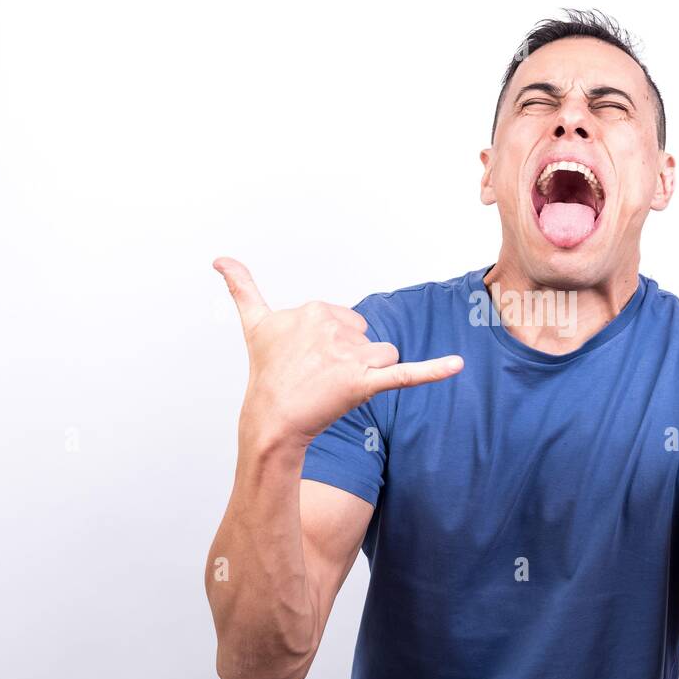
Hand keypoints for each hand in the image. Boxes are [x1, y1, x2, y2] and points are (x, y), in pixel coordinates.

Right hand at [215, 257, 463, 445]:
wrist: (271, 419)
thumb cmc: (268, 373)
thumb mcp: (254, 323)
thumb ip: (242, 287)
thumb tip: (220, 259)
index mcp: (315, 310)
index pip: (348, 323)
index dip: (334, 346)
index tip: (309, 361)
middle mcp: (333, 327)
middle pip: (367, 339)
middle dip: (352, 359)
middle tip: (321, 377)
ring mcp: (349, 356)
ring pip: (383, 356)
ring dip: (368, 373)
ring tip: (336, 388)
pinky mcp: (365, 383)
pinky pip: (406, 373)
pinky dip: (434, 370)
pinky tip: (458, 365)